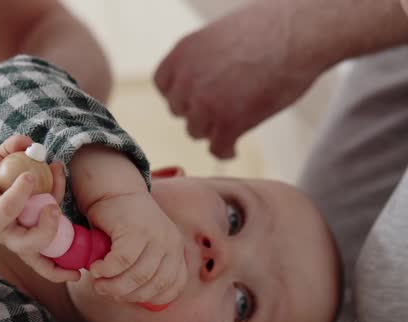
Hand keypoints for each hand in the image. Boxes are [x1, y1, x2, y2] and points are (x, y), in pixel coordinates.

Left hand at [0, 135, 79, 282]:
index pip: (46, 249)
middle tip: (57, 205)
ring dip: (47, 225)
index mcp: (23, 227)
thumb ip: (15, 150)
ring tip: (50, 200)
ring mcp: (2, 231)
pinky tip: (28, 176)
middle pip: (43, 245)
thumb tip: (29, 142)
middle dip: (58, 230)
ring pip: (29, 241)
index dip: (61, 267)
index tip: (79, 271)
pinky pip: (10, 209)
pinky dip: (22, 192)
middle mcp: (14, 234)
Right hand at [86, 192, 186, 305]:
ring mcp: (156, 236)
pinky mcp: (136, 230)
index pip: (173, 286)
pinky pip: (121, 261)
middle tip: (105, 290)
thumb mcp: (144, 246)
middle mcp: (171, 243)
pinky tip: (95, 268)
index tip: (128, 297)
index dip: (149, 298)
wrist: (115, 190)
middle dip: (126, 294)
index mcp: (176, 250)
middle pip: (152, 285)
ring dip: (113, 286)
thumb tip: (131, 296)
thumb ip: (145, 268)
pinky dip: (106, 270)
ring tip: (98, 282)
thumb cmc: (125, 223)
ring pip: (137, 276)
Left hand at [154, 1, 325, 158]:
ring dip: (212, 130)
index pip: (163, 85)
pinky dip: (226, 150)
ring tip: (232, 124)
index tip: (194, 98)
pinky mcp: (229, 123)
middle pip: (180, 110)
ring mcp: (206, 103)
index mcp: (183, 53)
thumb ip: (201, 60)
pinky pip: (217, 148)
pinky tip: (234, 147)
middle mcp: (188, 79)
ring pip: (196, 131)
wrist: (302, 31)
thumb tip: (199, 80)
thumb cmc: (271, 27)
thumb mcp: (219, 35)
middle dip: (198, 111)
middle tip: (220, 109)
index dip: (181, 93)